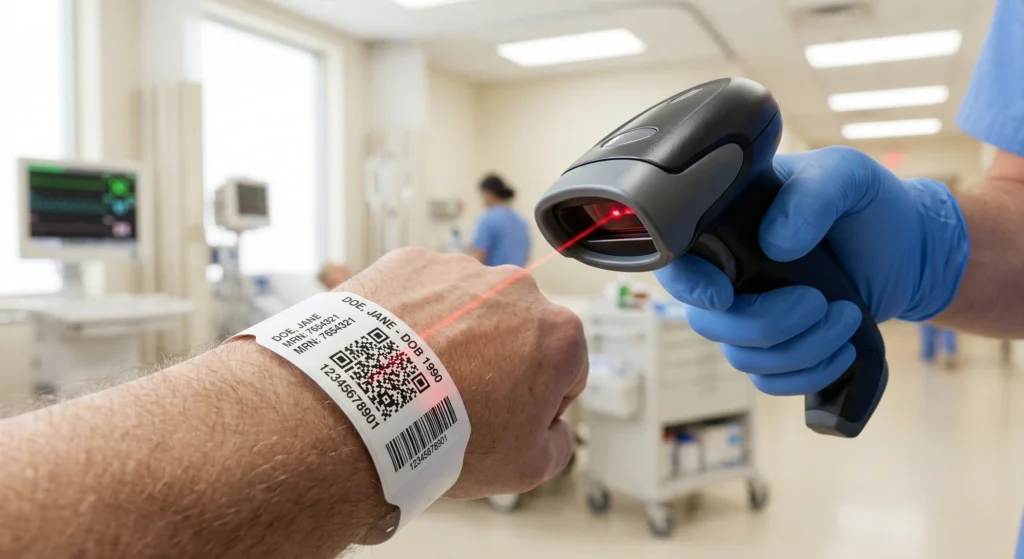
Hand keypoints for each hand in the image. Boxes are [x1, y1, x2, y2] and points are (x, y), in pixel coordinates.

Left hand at [343, 247, 586, 498]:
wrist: (361, 409)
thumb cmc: (444, 435)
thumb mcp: (525, 467)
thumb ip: (558, 444)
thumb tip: (554, 431)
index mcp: (558, 333)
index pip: (567, 368)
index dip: (540, 401)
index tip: (506, 417)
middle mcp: (516, 289)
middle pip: (518, 329)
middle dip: (499, 359)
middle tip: (461, 399)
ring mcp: (461, 271)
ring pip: (469, 306)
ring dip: (455, 335)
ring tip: (420, 378)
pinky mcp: (411, 263)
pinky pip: (421, 291)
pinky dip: (413, 317)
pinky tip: (396, 354)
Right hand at [655, 146, 968, 395]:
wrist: (910, 249)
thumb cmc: (868, 205)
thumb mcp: (846, 177)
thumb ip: (813, 195)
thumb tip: (776, 245)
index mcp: (726, 228)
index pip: (676, 263)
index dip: (688, 286)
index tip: (724, 294)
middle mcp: (728, 275)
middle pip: (710, 323)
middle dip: (769, 324)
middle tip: (820, 301)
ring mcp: (750, 317)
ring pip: (744, 359)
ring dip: (802, 349)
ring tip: (848, 317)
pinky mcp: (778, 350)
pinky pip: (770, 382)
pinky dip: (808, 375)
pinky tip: (844, 351)